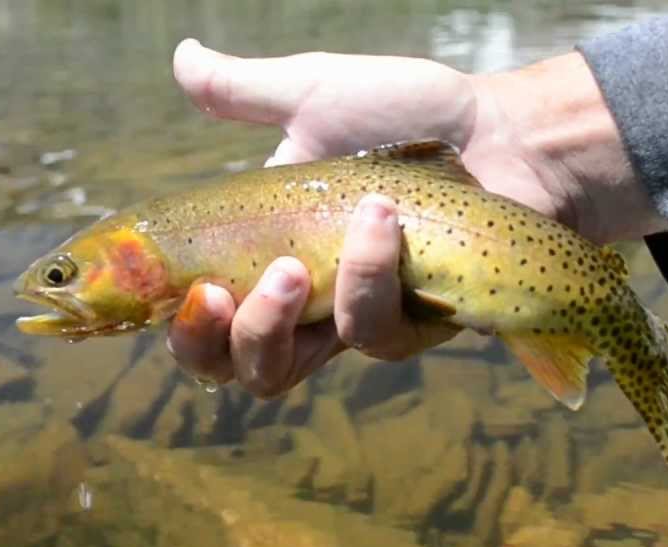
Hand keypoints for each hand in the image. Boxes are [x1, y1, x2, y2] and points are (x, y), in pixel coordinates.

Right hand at [165, 39, 667, 397]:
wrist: (504, 134)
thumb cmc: (412, 116)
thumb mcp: (317, 95)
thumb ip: (246, 90)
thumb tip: (182, 56)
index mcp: (263, 252)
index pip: (198, 314)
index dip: (170, 322)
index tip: (163, 290)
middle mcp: (302, 300)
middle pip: (228, 365)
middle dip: (208, 341)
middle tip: (215, 295)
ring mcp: (353, 318)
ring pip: (283, 370)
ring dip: (274, 319)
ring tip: (295, 263)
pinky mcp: (410, 329)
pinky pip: (370, 335)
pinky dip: (366, 278)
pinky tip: (382, 223)